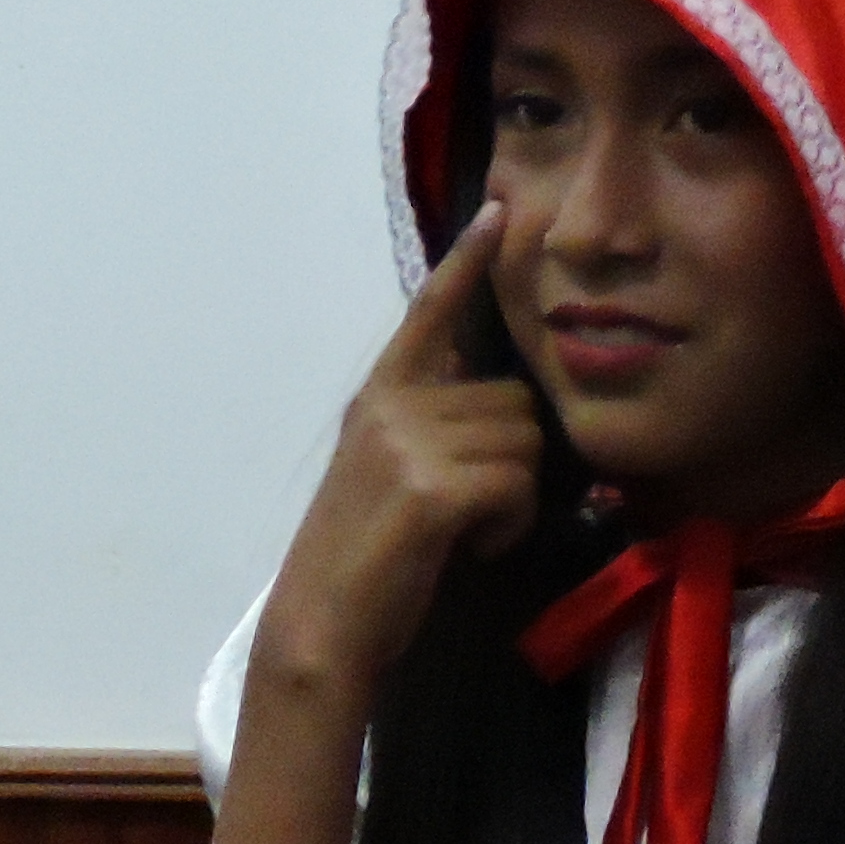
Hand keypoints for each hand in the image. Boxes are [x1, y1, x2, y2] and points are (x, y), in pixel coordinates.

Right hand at [253, 202, 547, 707]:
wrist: (321, 631)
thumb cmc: (362, 564)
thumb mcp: (387, 474)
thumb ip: (430, 429)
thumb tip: (508, 418)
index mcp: (379, 397)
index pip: (428, 314)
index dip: (467, 263)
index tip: (499, 212)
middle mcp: (391, 406)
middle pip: (513, 398)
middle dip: (513, 456)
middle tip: (473, 508)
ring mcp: (408, 443)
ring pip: (523, 441)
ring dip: (515, 495)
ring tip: (467, 531)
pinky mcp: (431, 488)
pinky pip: (517, 484)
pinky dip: (509, 524)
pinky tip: (471, 546)